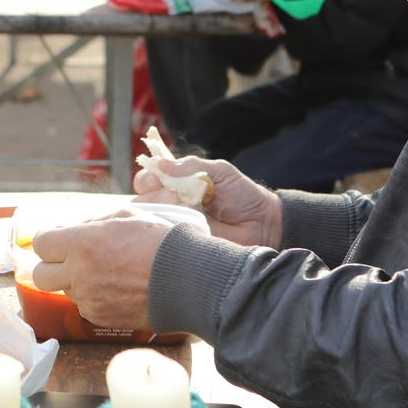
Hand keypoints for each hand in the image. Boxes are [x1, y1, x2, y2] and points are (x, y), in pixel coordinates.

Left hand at [30, 212, 168, 329]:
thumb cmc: (159, 242)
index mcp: (82, 243)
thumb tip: (76, 229)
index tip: (58, 239)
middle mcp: (79, 273)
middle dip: (50, 265)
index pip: (41, 243)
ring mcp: (89, 299)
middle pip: (40, 275)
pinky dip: (94, 298)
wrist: (186, 279)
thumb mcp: (125, 216)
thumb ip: (94, 223)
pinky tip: (116, 288)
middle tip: (68, 259)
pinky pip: (85, 306)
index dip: (49, 240)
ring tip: (105, 273)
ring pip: (66, 291)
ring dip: (76, 281)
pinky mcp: (101, 318)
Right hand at [135, 157, 281, 248]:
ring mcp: (177, 225)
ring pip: (151, 220)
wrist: (263, 223)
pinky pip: (166, 240)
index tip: (154, 178)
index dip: (148, 178)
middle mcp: (174, 204)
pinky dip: (166, 232)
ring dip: (159, 212)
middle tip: (170, 194)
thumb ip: (191, 165)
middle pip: (144, 200)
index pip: (151, 180)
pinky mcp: (184, 243)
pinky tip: (178, 227)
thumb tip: (162, 163)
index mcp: (180, 184)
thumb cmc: (242, 194)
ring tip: (179, 208)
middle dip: (151, 194)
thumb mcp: (219, 171)